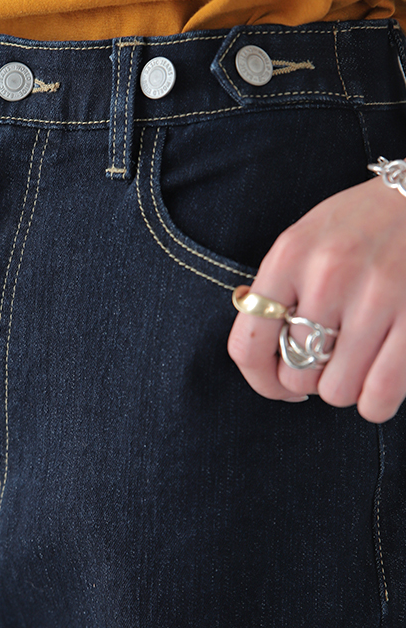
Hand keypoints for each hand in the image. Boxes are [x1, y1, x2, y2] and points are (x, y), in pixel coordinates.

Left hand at [228, 176, 405, 423]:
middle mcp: (327, 275)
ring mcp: (376, 297)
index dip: (259, 378)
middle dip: (308, 379)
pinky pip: (380, 395)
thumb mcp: (306, 239)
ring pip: (337, 391)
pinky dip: (375, 402)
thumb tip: (262, 358)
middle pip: (295, 374)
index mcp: (290, 255)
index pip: (248, 343)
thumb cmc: (360, 225)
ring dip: (344, 388)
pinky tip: (377, 381)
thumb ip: (279, 291)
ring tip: (354, 364)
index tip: (275, 381)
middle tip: (325, 363)